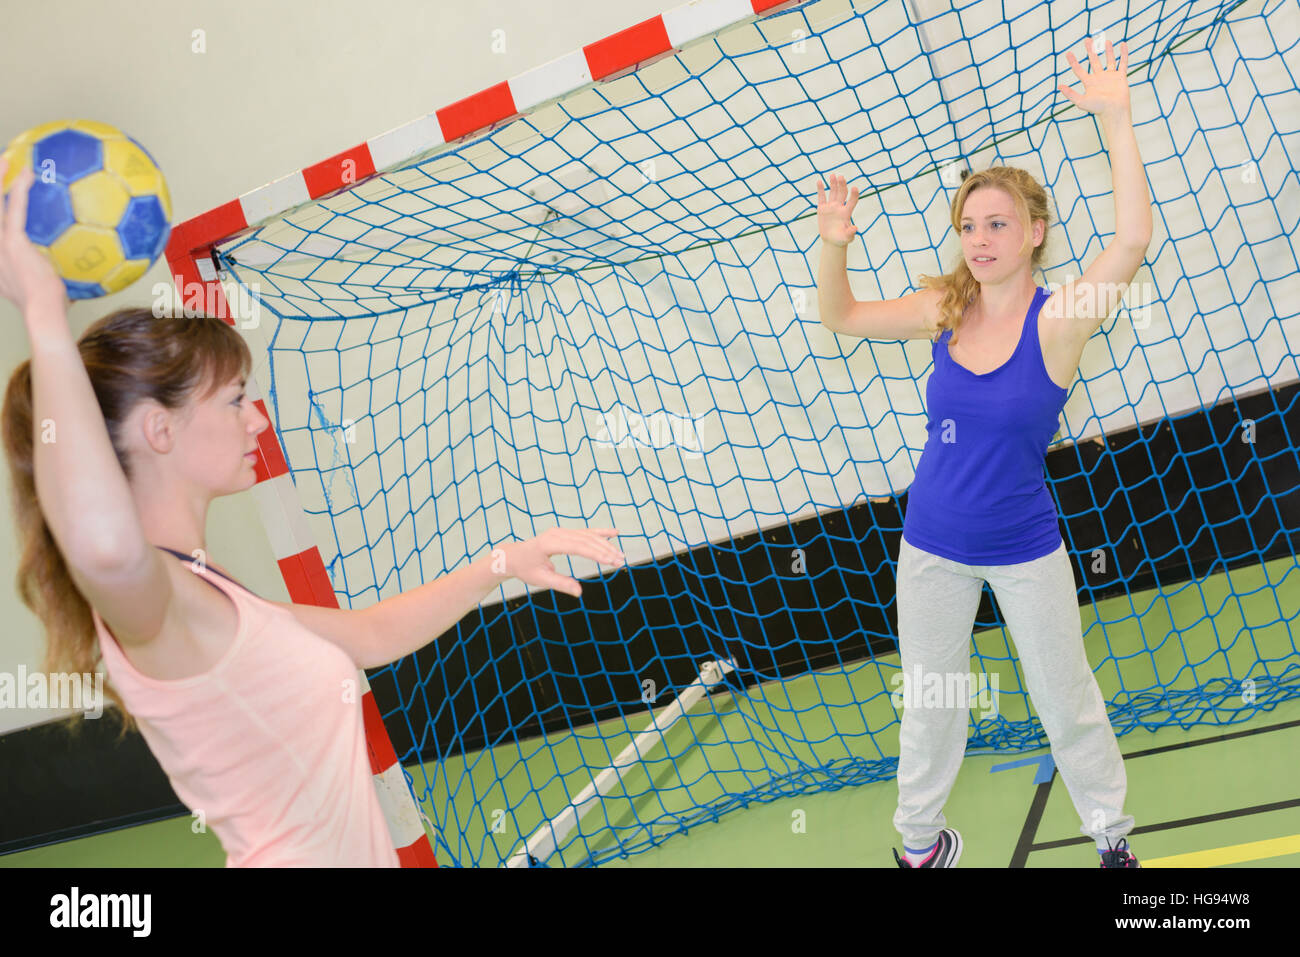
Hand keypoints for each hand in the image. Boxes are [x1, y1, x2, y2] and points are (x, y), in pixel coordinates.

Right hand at [0, 156, 66, 313]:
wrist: (44, 314)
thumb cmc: (51, 309)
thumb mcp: (52, 293)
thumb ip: (59, 282)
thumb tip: (83, 285)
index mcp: (0, 263)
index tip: (4, 206)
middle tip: (0, 169)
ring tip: (6, 161)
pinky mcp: (12, 243)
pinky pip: (15, 210)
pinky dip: (19, 190)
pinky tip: (28, 173)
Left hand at [499, 526, 623, 597]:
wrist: (515, 556)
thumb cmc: (526, 568)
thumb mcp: (541, 580)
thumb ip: (561, 584)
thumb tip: (579, 592)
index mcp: (548, 544)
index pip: (576, 546)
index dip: (594, 553)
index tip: (609, 561)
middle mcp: (557, 534)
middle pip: (586, 540)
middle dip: (605, 551)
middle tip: (620, 561)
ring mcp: (561, 531)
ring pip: (588, 536)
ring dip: (605, 544)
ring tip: (620, 555)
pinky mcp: (565, 533)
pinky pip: (585, 532)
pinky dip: (600, 533)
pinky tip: (614, 532)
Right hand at [816, 173, 858, 246]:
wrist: (832, 241)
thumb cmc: (841, 239)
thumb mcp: (847, 238)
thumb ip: (850, 233)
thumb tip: (855, 228)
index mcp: (847, 212)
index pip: (852, 201)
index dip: (854, 195)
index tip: (854, 188)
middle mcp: (840, 207)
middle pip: (842, 193)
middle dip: (842, 185)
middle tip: (841, 177)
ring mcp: (831, 207)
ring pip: (833, 192)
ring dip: (833, 184)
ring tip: (833, 175)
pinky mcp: (822, 209)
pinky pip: (822, 197)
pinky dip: (821, 190)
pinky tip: (819, 182)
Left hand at [1058, 36, 1131, 120]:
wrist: (1114, 111)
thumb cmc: (1098, 108)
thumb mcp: (1081, 101)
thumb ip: (1070, 94)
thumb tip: (1059, 86)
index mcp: (1089, 83)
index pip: (1079, 70)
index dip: (1073, 62)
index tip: (1068, 53)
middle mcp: (1099, 78)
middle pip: (1094, 61)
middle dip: (1091, 50)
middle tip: (1087, 40)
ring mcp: (1110, 77)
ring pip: (1109, 60)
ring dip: (1107, 51)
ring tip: (1106, 40)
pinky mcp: (1120, 77)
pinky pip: (1122, 63)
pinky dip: (1123, 54)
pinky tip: (1123, 45)